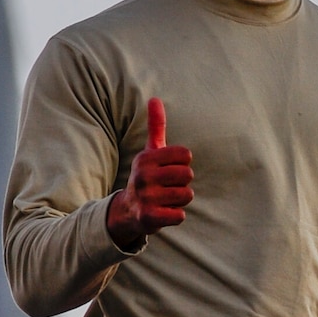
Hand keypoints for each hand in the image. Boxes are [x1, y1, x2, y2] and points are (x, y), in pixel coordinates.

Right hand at [107, 98, 192, 250]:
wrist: (128, 210)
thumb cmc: (147, 176)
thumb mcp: (150, 151)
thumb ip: (156, 126)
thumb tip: (155, 98)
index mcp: (146, 158)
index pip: (186, 156)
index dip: (183, 164)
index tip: (169, 169)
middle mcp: (143, 176)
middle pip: (188, 176)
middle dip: (183, 183)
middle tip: (168, 186)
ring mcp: (145, 197)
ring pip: (187, 195)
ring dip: (180, 200)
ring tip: (165, 199)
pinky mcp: (149, 218)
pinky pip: (180, 216)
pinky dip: (176, 215)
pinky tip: (164, 212)